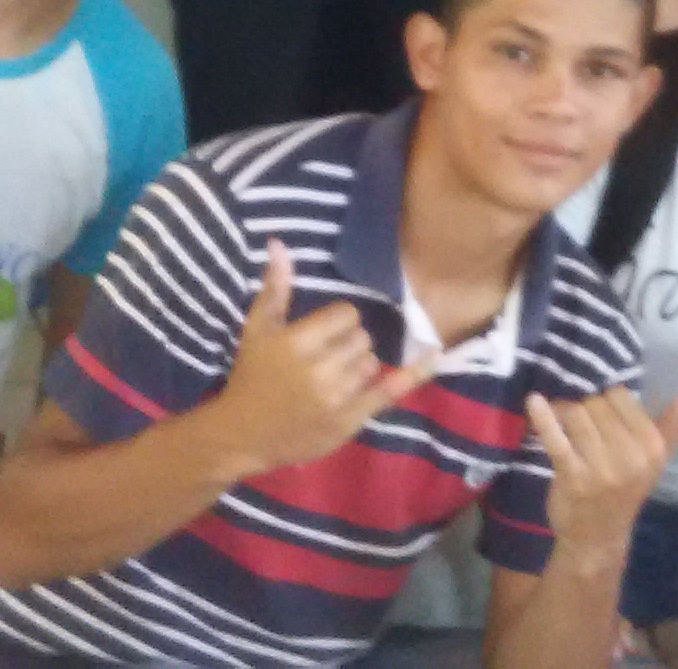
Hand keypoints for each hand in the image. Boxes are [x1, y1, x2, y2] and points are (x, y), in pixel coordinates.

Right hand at [214, 241, 441, 475]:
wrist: (243, 434)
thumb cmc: (251, 376)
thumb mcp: (257, 329)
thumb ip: (275, 287)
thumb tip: (279, 243)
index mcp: (298, 342)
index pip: (346, 314)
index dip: (338, 321)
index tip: (323, 332)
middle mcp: (320, 368)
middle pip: (362, 337)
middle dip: (348, 343)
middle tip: (326, 356)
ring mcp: (337, 396)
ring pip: (371, 361)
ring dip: (360, 364)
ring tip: (335, 376)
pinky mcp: (350, 419)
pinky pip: (390, 391)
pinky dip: (413, 374)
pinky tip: (434, 356)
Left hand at [529, 379, 677, 563]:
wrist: (598, 538)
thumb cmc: (627, 489)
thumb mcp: (657, 455)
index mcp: (653, 446)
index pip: (621, 396)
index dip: (606, 404)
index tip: (604, 420)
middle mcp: (631, 455)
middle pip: (596, 402)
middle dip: (585, 410)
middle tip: (583, 432)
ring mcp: (601, 466)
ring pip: (576, 414)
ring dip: (564, 416)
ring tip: (565, 431)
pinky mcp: (572, 475)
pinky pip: (556, 437)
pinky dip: (544, 417)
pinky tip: (535, 402)